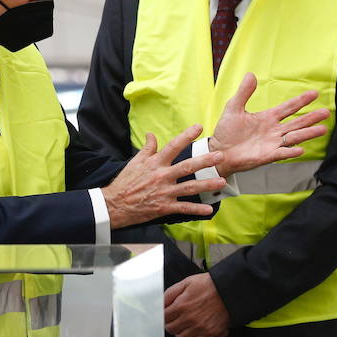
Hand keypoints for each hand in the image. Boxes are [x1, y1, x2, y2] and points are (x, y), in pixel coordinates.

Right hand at [102, 125, 225, 227]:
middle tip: (220, 155)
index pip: (173, 146)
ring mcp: (164, 192)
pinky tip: (209, 210)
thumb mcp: (135, 162)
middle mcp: (162, 176)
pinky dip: (196, 210)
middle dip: (205, 161)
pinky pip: (183, 208)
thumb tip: (151, 134)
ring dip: (207, 185)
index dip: (186, 136)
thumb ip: (147, 148)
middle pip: (187, 166)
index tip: (199, 127)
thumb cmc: (125, 182)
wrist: (114, 204)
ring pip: (190, 188)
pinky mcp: (164, 207)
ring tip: (222, 182)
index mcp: (155, 163)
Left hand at [164, 273, 230, 336]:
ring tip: (185, 324)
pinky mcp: (211, 332)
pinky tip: (195, 330)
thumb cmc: (209, 284)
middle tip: (175, 319)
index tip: (168, 313)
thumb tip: (160, 303)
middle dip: (171, 324)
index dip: (165, 315)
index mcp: (181, 306)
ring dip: (181, 331)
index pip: (164, 317)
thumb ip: (171, 293)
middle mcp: (189, 319)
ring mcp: (200, 327)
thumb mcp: (186, 283)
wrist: (229, 290)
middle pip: (171, 329)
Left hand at [209, 73, 329, 173]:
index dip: (301, 101)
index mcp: (267, 118)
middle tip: (326, 112)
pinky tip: (301, 149)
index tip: (314, 93)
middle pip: (297, 122)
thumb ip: (243, 93)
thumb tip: (251, 74)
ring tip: (323, 129)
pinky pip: (281, 153)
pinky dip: (290, 151)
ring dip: (308, 133)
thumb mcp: (233, 108)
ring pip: (294, 137)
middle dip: (311, 118)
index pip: (288, 107)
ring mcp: (272, 143)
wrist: (218, 151)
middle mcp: (273, 130)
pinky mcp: (266, 156)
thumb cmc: (226, 131)